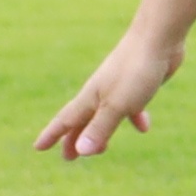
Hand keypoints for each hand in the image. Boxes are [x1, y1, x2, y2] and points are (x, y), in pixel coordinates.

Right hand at [35, 31, 182, 157]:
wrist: (158, 37)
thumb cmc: (135, 71)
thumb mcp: (117, 105)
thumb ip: (100, 127)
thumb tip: (81, 151)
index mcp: (90, 98)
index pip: (66, 121)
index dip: (52, 135)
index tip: (37, 148)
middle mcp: (100, 92)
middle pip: (83, 121)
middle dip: (74, 139)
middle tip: (69, 158)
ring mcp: (119, 86)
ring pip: (106, 115)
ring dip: (101, 132)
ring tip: (101, 149)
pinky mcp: (138, 83)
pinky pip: (131, 105)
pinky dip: (133, 118)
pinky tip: (143, 127)